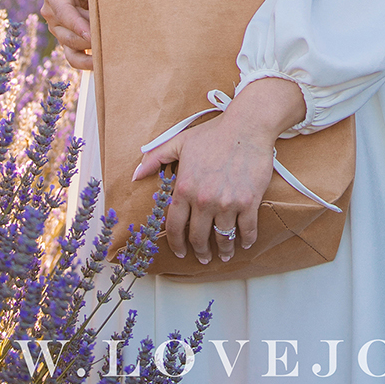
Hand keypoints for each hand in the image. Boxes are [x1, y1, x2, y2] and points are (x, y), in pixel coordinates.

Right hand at [40, 0, 110, 69]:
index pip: (63, 12)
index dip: (77, 24)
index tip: (91, 34)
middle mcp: (51, 11)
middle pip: (67, 32)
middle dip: (88, 37)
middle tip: (110, 41)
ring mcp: (59, 28)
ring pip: (71, 46)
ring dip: (89, 50)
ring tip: (109, 53)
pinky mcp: (69, 39)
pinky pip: (73, 57)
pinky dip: (85, 62)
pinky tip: (100, 63)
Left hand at [134, 118, 275, 265]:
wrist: (248, 126)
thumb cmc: (215, 133)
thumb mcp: (180, 142)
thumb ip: (156, 158)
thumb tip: (135, 174)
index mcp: (184, 189)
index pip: (174, 227)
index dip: (176, 244)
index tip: (181, 252)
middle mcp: (203, 200)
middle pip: (198, 238)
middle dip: (200, 251)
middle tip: (203, 256)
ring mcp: (227, 203)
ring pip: (223, 237)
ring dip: (223, 250)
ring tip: (224, 254)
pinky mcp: (249, 202)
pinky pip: (246, 229)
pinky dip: (246, 239)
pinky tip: (244, 242)